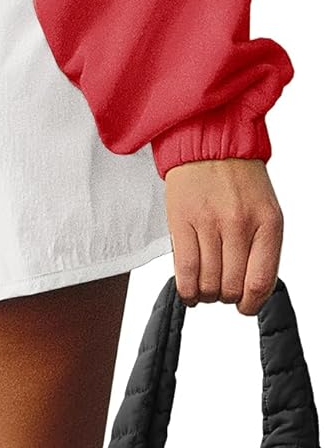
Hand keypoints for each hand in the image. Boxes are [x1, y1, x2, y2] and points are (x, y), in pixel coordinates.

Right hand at [164, 157, 282, 315]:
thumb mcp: (264, 210)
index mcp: (267, 222)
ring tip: (204, 287)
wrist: (209, 140)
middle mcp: (239, 222)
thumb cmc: (238, 178)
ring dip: (206, 293)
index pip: (261, 281)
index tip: (244, 307)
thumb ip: (262, 248)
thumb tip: (252, 292)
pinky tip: (189, 291)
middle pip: (232, 285)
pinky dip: (186, 289)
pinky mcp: (181, 218)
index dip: (250, 303)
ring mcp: (209, 220)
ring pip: (208, 281)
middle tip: (220, 290)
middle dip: (225, 296)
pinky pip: (185, 268)